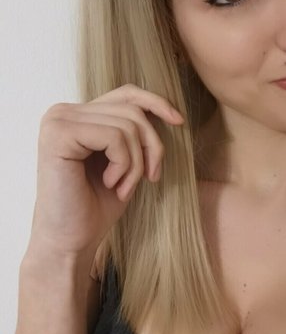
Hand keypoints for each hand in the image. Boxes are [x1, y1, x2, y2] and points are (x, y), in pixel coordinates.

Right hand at [27, 83, 183, 260]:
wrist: (71, 240)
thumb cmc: (97, 205)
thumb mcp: (125, 162)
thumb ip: (134, 133)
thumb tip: (166, 110)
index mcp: (78, 115)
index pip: (126, 93)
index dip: (156, 103)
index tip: (179, 121)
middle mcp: (63, 112)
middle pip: (132, 111)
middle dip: (152, 147)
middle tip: (149, 178)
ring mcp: (58, 121)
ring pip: (127, 125)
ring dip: (137, 164)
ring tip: (124, 187)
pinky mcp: (58, 135)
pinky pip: (114, 137)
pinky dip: (124, 165)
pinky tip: (111, 184)